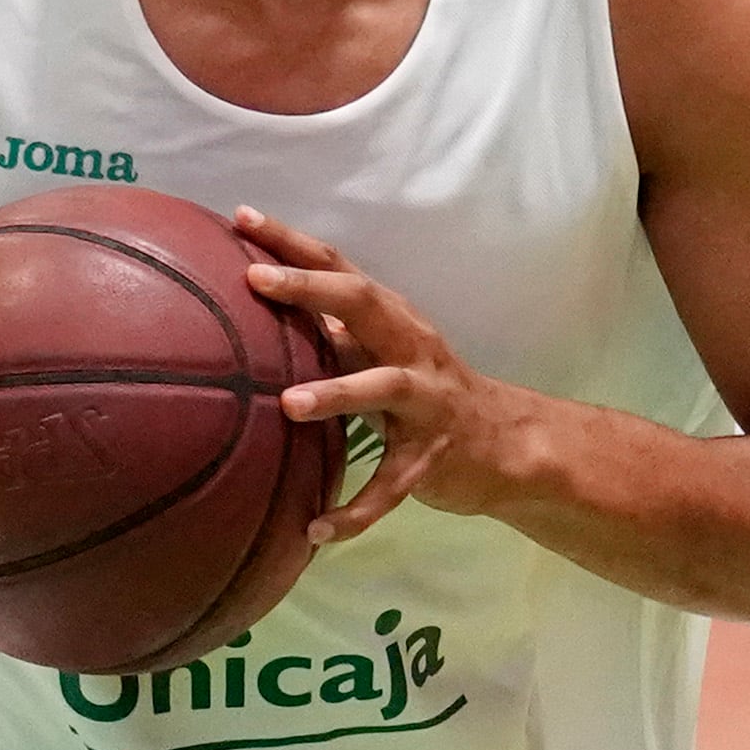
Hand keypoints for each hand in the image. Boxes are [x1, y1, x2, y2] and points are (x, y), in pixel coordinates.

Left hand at [236, 208, 528, 544]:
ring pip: (382, 390)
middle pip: (361, 306)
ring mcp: (427, 403)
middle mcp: (412, 349)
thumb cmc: (426, 392)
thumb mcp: (382, 354)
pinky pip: (391, 486)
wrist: (507, 446)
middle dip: (308, 290)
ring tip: (288, 405)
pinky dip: (356, 510)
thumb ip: (334, 334)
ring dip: (336, 394)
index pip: (339, 268)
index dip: (292, 242)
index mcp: (393, 320)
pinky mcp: (432, 458)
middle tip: (255, 280)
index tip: (242, 218)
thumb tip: (271, 303)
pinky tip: (316, 531)